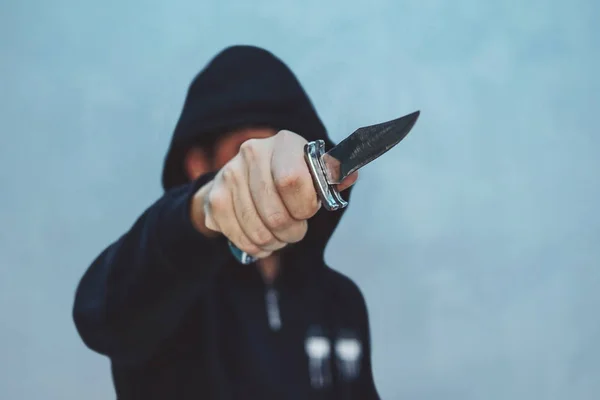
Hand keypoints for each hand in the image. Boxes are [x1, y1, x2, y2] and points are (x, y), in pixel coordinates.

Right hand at [191, 130, 357, 258]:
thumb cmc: (287, 177)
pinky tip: (261, 239)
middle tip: (295, 232)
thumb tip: (350, 176)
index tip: (308, 211)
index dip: (304, 206)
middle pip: (276, 214)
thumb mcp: (313, 172)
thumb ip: (333, 176)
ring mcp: (229, 174)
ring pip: (258, 231)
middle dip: (292, 232)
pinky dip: (255, 246)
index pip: (292, 181)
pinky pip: (239, 237)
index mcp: (284, 142)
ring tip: (279, 236)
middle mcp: (252, 152)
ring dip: (274, 242)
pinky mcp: (214, 198)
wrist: (242, 178)